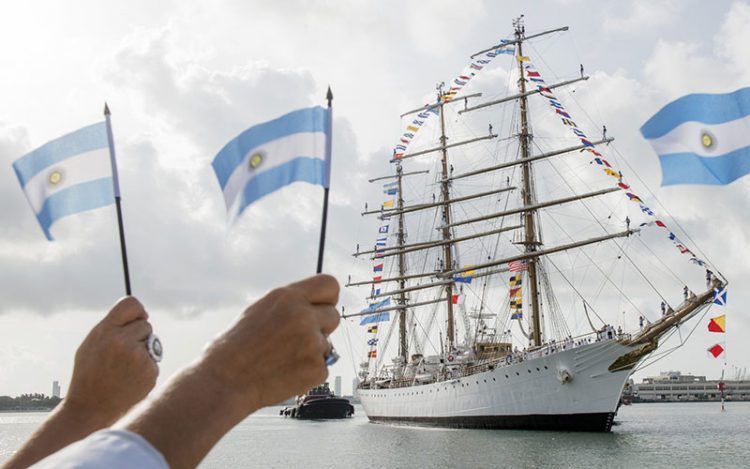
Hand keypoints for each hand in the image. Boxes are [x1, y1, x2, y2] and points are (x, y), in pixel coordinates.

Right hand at [1, 297, 158, 468]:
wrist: (90, 409)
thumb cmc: (90, 374)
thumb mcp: (91, 344)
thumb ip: (112, 326)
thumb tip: (139, 313)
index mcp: (105, 331)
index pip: (131, 303)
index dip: (137, 312)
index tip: (136, 321)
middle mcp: (122, 341)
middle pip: (145, 324)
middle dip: (138, 336)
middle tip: (122, 355)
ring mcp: (137, 356)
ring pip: (152, 341)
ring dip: (144, 351)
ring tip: (124, 368)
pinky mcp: (149, 371)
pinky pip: (154, 360)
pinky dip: (146, 368)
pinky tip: (131, 379)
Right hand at [200, 274, 339, 410]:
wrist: (223, 382)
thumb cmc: (234, 348)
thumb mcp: (259, 311)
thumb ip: (289, 306)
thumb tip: (314, 308)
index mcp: (287, 297)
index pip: (329, 284)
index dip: (327, 298)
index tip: (321, 308)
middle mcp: (303, 315)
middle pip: (333, 316)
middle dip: (322, 328)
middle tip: (298, 340)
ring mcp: (312, 342)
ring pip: (327, 344)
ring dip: (312, 352)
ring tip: (282, 360)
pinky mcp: (317, 368)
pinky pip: (323, 367)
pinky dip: (308, 373)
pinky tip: (284, 374)